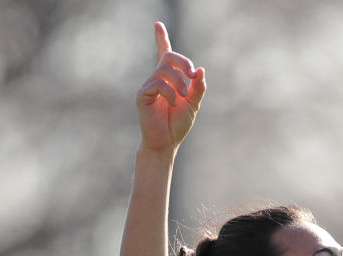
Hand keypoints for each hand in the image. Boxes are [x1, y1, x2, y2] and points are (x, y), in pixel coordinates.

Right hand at [136, 22, 205, 153]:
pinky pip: (157, 84)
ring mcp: (148, 86)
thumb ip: (198, 88)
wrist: (167, 143)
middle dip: (182, 62)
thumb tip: (200, 70)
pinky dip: (170, 92)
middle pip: (168, 56)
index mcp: (169, 80)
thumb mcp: (193, 104)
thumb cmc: (177, 124)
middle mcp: (157, 79)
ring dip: (178, 81)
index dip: (161, 38)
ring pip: (163, 69)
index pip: (164, 54)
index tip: (158, 24)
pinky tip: (174, 102)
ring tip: (184, 96)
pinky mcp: (142, 95)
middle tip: (192, 75)